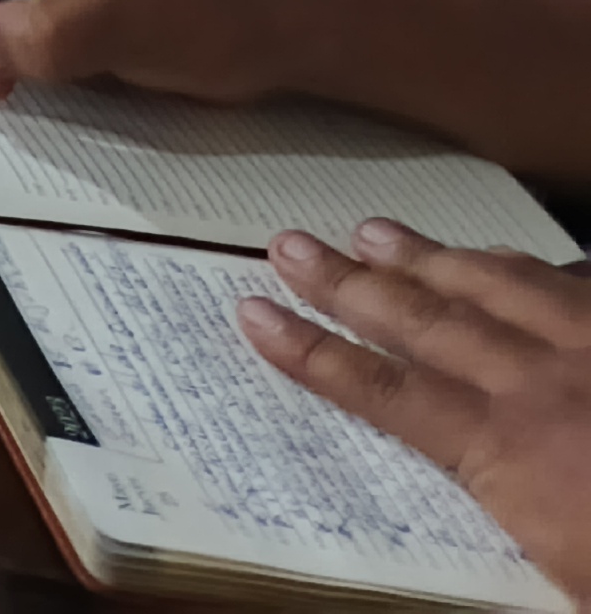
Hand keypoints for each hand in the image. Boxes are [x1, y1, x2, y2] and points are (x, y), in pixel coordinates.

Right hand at [239, 223, 590, 598]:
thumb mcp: (575, 586)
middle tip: (288, 242)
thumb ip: (529, 551)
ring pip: (506, 286)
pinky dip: (543, 268)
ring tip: (376, 228)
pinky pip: (588, 288)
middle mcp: (548, 387)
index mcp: (514, 456)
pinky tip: (525, 259)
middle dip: (350, 283)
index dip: (315, 353)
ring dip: (435, 258)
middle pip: (430, 321)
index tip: (249, 312)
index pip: (390, 393)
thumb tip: (493, 522)